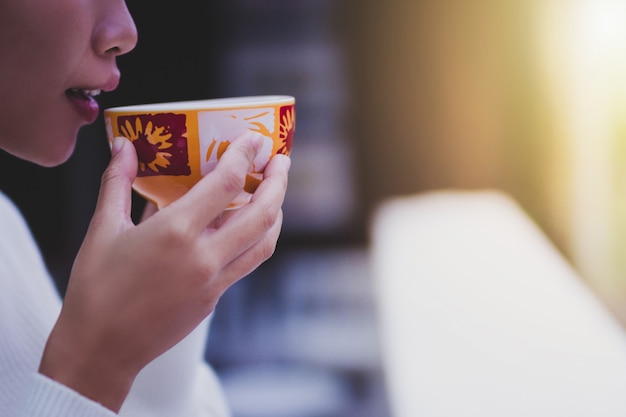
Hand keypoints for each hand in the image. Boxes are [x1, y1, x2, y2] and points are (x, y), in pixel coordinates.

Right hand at [39, 134, 289, 410]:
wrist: (101, 348)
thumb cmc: (96, 289)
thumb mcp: (103, 230)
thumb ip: (117, 183)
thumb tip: (123, 146)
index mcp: (175, 233)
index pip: (227, 183)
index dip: (245, 156)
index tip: (255, 139)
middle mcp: (204, 256)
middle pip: (262, 212)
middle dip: (278, 182)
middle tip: (281, 161)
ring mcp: (214, 281)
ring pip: (264, 241)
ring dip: (276, 212)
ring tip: (274, 192)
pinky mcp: (215, 298)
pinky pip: (248, 261)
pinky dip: (258, 238)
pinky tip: (249, 226)